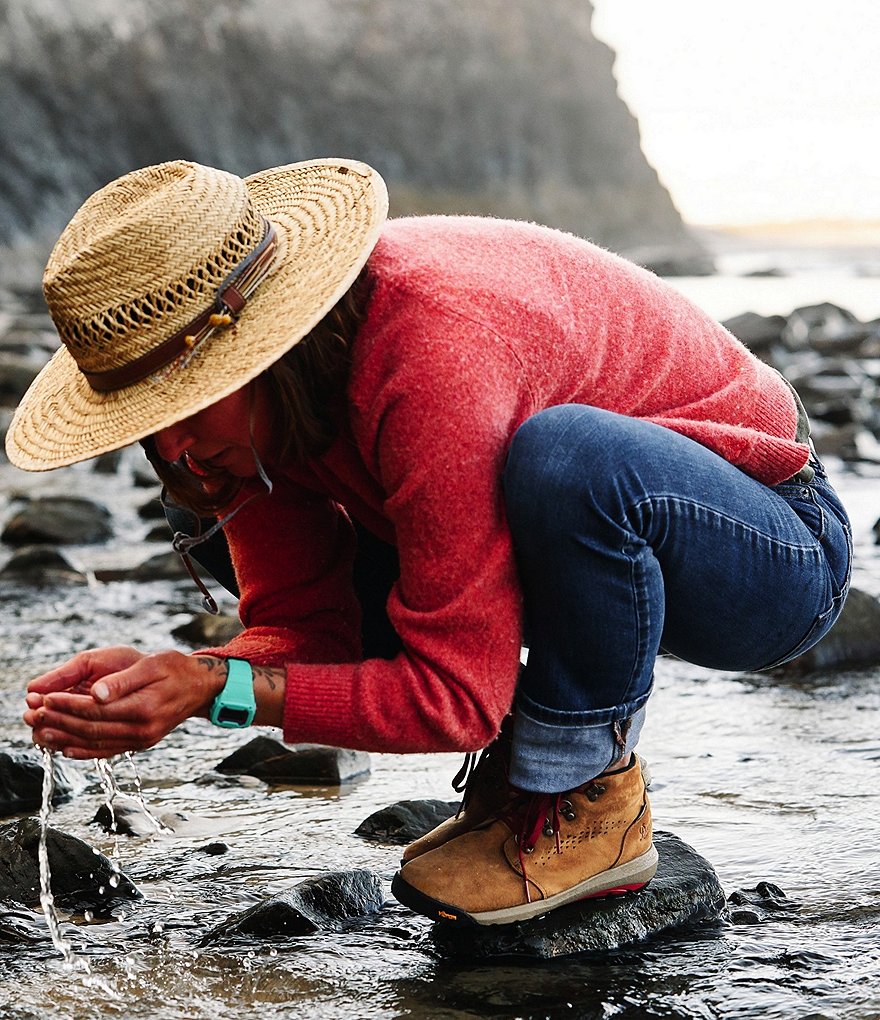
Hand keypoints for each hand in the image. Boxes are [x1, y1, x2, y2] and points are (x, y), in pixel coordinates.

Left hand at [23, 647, 227, 758]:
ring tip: (39, 732)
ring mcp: (141, 740)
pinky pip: (106, 751)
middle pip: (91, 730)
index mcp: (144, 707)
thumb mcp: (152, 664)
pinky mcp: (139, 744)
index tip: (45, 699)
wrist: (199, 688)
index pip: (97, 710)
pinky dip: (82, 751)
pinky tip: (64, 748)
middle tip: (32, 716)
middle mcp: (142, 730)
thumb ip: (124, 680)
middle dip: (58, 723)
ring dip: (64, 739)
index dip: (68, 705)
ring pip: (95, 744)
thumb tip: (97, 693)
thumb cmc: (174, 669)